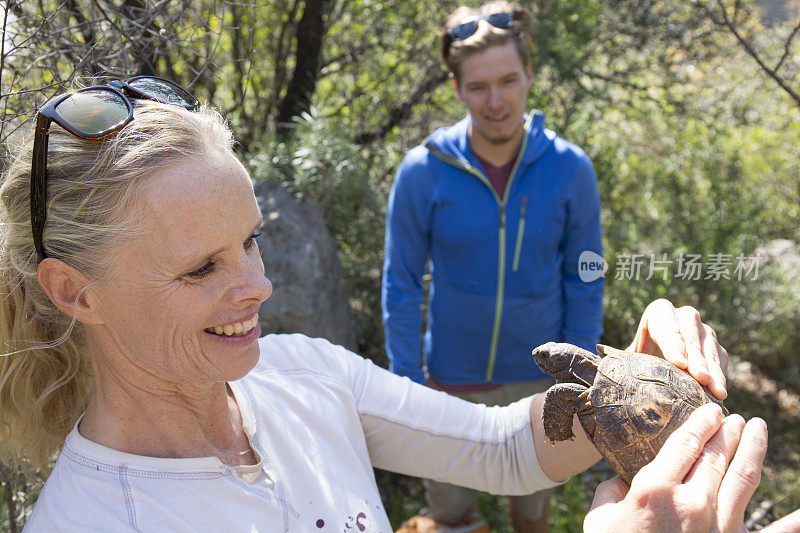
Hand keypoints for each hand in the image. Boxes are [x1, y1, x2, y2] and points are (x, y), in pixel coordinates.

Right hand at [584, 403, 768, 532]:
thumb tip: (623, 476)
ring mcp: (718, 527)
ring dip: (753, 449)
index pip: (686, 443)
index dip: (701, 422)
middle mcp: (692, 503)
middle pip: (717, 456)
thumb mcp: (601, 516)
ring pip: (743, 478)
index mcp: (656, 490)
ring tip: (757, 430)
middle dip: (728, 432)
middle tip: (734, 418)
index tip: (709, 410)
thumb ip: (613, 489)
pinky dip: (794, 523)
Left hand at [629, 298, 727, 398]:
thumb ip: (620, 359)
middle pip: (691, 335)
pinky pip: (720, 359)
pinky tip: (719, 393)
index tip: (678, 364)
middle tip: (700, 378)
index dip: (673, 344)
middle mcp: (684, 316)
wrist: (651, 367)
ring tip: (716, 391)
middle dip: (696, 358)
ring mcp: (703, 331)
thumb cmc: (636, 360)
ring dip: (713, 370)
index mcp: (660, 312)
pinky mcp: (715, 347)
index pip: (667, 326)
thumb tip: (600, 369)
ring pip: (710, 346)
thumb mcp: (628, 356)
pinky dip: (721, 375)